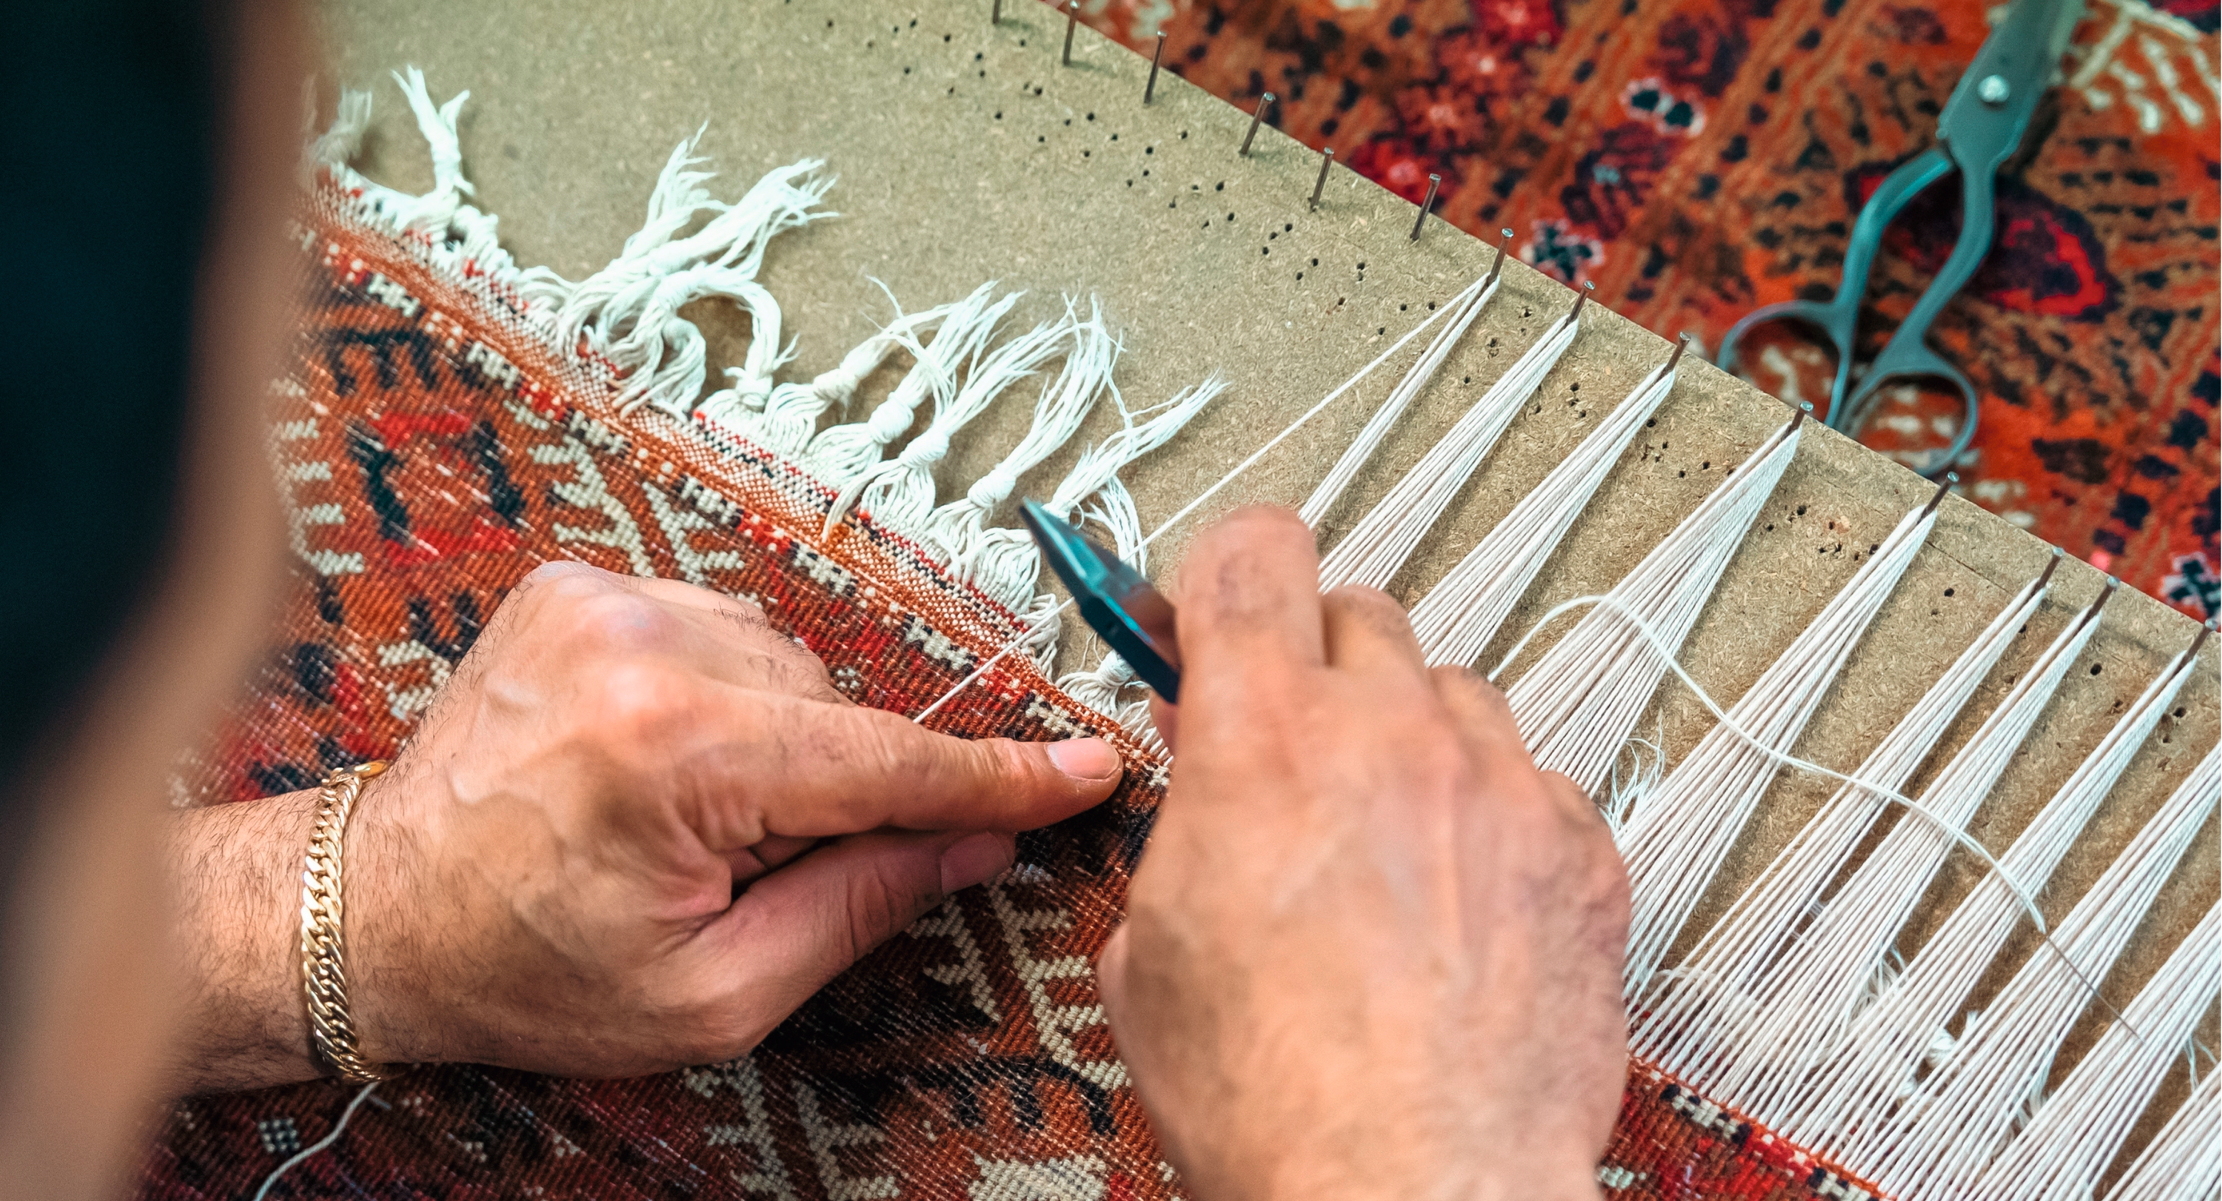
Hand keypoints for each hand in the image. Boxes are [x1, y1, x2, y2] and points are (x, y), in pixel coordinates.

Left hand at [169, 562, 1121, 1088]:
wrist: (373, 911)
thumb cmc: (528, 969)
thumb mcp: (713, 993)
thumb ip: (860, 907)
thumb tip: (974, 844)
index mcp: (676, 755)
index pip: (889, 761)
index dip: (999, 776)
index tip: (1088, 765)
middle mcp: (646, 647)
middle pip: (838, 710)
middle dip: (831, 789)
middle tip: (747, 866)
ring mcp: (607, 599)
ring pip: (789, 664)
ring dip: (775, 737)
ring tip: (683, 813)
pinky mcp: (582, 583)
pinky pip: (723, 631)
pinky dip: (723, 694)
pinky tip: (658, 755)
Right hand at [1095, 508, 1629, 1200]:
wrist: (1413, 1193)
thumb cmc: (1282, 1104)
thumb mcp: (1148, 954)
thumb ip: (1180, 831)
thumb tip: (1198, 799)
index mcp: (1265, 738)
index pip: (1252, 554)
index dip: (1226, 569)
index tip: (1219, 602)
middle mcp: (1392, 737)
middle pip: (1359, 610)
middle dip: (1316, 664)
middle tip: (1294, 740)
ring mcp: (1501, 788)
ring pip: (1454, 694)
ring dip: (1411, 741)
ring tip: (1387, 842)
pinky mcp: (1580, 853)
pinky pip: (1535, 785)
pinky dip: (1496, 821)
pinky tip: (1463, 903)